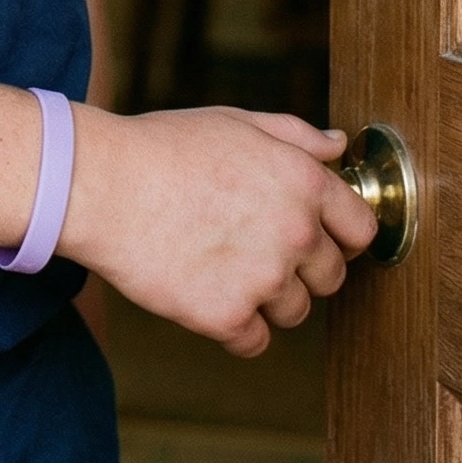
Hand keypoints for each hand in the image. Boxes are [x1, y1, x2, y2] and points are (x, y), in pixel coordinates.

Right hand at [59, 104, 377, 357]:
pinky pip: (255, 341)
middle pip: (332, 277)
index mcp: (302, 180)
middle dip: (301, 268)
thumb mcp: (233, 122)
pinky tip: (202, 288)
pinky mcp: (228, 316)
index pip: (362, 228)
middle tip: (250, 246)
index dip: (340, 234)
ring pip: (295, 311)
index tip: (315, 237)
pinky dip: (233, 325)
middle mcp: (294, 231)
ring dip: (266, 297)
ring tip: (218, 262)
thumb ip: (295, 135)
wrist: (99, 183)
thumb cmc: (161, 147)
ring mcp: (264, 278)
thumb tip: (339, 147)